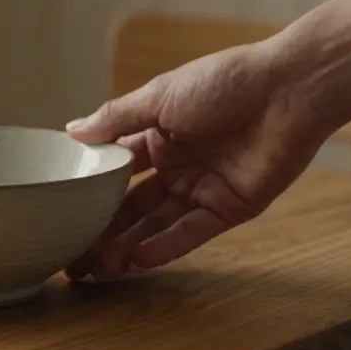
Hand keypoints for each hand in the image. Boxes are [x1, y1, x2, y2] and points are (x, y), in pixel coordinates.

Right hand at [65, 40, 335, 279]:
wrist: (289, 90)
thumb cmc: (225, 81)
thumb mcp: (160, 96)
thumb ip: (116, 119)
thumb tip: (71, 131)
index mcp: (157, 134)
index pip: (115, 170)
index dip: (88, 193)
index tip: (60, 214)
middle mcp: (177, 163)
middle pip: (131, 205)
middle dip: (102, 232)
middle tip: (73, 261)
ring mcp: (202, 187)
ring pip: (156, 223)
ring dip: (127, 245)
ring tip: (98, 268)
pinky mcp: (230, 206)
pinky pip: (192, 232)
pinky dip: (165, 246)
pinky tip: (136, 260)